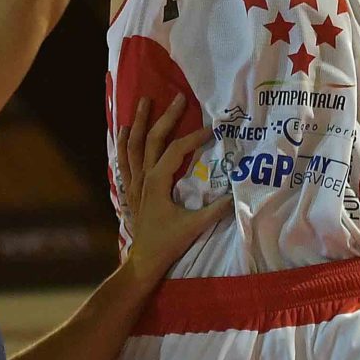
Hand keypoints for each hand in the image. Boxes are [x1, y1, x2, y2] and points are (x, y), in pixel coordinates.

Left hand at [118, 95, 229, 284]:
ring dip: (140, 122)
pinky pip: (124, 160)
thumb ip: (216, 210)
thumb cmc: (168, 243)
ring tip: (145, 101)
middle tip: (179, 98)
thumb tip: (236, 192)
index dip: (194, 138)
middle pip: (153, 140)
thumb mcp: (194, 227)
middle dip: (166, 117)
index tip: (211, 129)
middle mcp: (143, 177)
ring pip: (134, 145)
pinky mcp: (131, 189)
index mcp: (158, 182)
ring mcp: (135, 182)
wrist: (144, 261)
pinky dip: (123, 143)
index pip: (176, 151)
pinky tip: (125, 129)